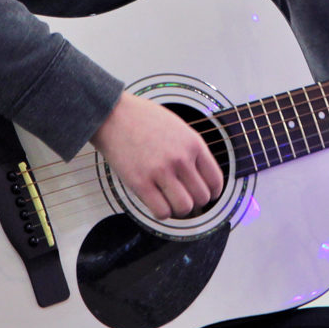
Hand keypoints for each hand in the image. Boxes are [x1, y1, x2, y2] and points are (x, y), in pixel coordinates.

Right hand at [91, 92, 224, 218]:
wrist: (113, 115)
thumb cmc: (143, 119)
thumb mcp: (178, 127)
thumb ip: (191, 149)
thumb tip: (201, 176)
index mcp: (193, 143)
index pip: (215, 180)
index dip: (213, 192)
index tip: (207, 195)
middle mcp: (181, 158)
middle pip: (201, 197)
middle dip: (196, 202)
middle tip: (186, 199)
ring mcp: (161, 171)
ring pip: (184, 207)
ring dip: (179, 209)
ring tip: (171, 202)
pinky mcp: (140, 183)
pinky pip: (161, 211)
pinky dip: (161, 212)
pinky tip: (156, 203)